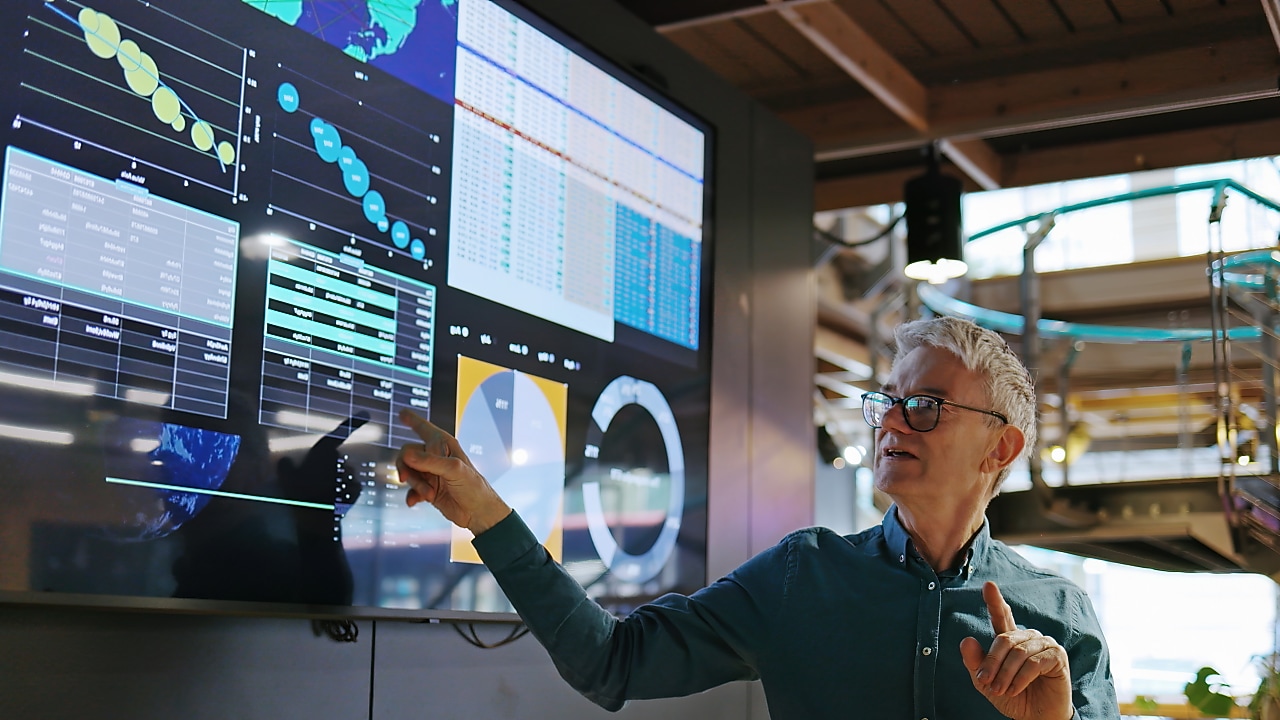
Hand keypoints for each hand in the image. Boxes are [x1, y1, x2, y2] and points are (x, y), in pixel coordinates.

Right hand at [394, 409, 510, 534]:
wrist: (478, 513)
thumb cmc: (474, 487)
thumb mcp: (454, 470)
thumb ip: (430, 461)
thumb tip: (407, 455)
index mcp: (444, 446)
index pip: (425, 429)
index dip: (412, 420)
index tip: (402, 413)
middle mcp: (435, 457)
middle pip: (407, 453)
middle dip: (408, 468)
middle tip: (407, 479)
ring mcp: (430, 473)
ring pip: (408, 472)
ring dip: (415, 485)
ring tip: (428, 494)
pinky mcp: (427, 488)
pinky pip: (410, 489)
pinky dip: (412, 495)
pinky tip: (415, 501)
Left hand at [960, 581, 1072, 719]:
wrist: (1036, 718)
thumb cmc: (1013, 697)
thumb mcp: (987, 682)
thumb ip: (976, 662)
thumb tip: (966, 640)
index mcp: (1011, 639)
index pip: (1001, 616)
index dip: (995, 601)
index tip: (988, 585)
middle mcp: (1028, 636)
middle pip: (1004, 639)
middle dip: (992, 662)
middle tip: (986, 682)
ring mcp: (1044, 644)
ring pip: (1018, 652)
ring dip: (1005, 674)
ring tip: (1001, 690)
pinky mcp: (1057, 656)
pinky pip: (1034, 662)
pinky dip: (1020, 678)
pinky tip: (1015, 689)